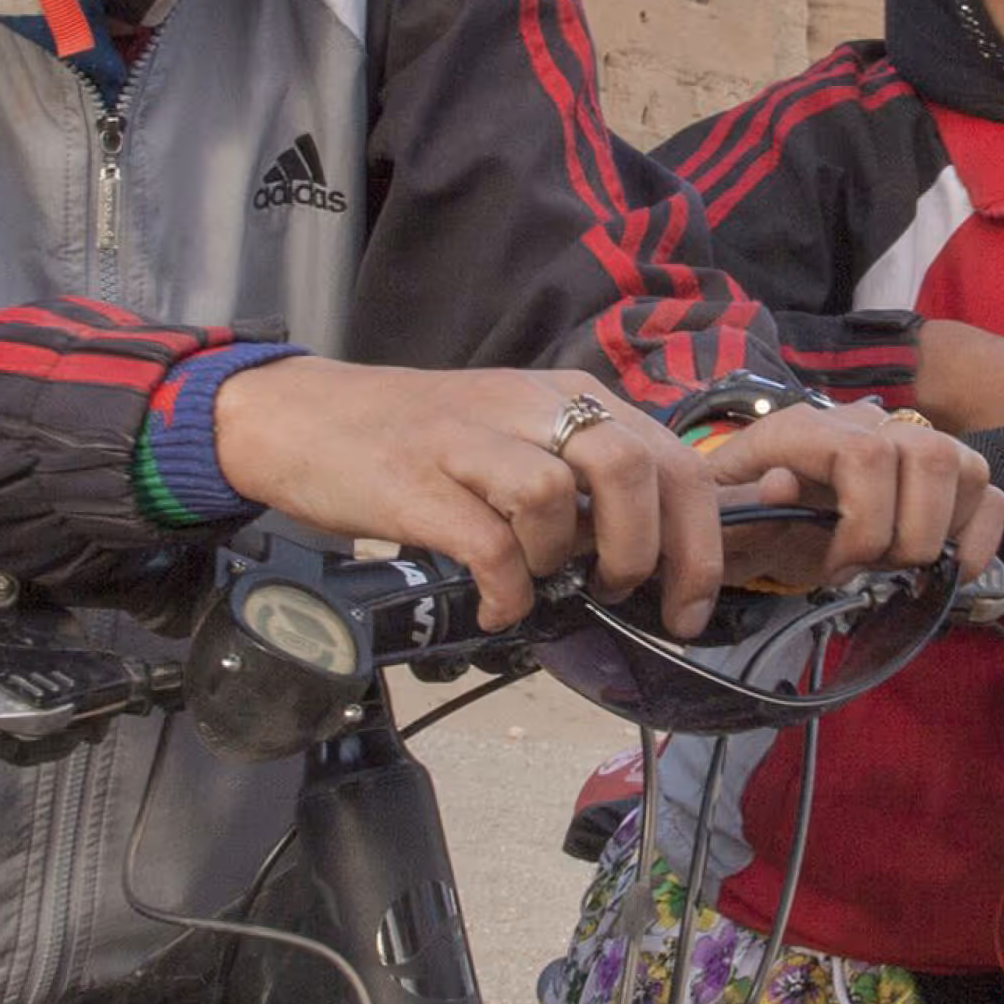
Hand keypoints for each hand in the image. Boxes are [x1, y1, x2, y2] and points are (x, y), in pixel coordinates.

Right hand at [213, 361, 721, 633]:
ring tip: (544, 584)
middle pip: (634, 467)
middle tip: (623, 594)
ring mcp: (470, 441)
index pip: (672, 457)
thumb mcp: (514, 438)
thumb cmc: (418, 442)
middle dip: (650, 550)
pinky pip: (488, 543)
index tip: (691, 603)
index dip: (701, 540)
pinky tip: (496, 606)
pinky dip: (505, 590)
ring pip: (560, 494)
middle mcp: (528, 407)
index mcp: (564, 397)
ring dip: (565, 559)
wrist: (302, 417)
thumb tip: (643, 559)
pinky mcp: (418, 481)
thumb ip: (578, 482)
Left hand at [693, 401, 1003, 582]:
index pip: (868, 455)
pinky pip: (987, 489)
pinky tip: (953, 567)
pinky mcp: (935, 474)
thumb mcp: (719, 522)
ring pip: (965, 465)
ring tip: (897, 563)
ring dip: (942, 533)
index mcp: (806, 430)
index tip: (839, 566)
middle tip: (872, 566)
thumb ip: (740, 508)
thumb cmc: (736, 518)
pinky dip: (981, 534)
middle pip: (931, 454)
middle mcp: (865, 423)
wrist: (748, 515)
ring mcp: (906, 443)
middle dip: (909, 533)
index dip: (866, 522)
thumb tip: (782, 486)